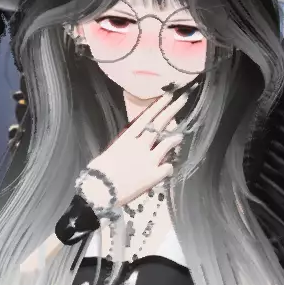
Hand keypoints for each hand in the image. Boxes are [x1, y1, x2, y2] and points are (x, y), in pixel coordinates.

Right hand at [80, 85, 190, 211]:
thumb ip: (127, 145)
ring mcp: (149, 159)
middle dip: (172, 110)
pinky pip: (167, 167)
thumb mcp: (113, 151)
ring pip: (167, 144)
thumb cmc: (100, 172)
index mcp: (128, 137)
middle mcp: (140, 144)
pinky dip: (168, 167)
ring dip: (175, 139)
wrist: (100, 189)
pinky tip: (167, 168)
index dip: (159, 106)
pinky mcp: (154, 175)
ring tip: (180, 136)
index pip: (147, 117)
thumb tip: (134, 143)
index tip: (169, 95)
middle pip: (159, 124)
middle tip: (183, 99)